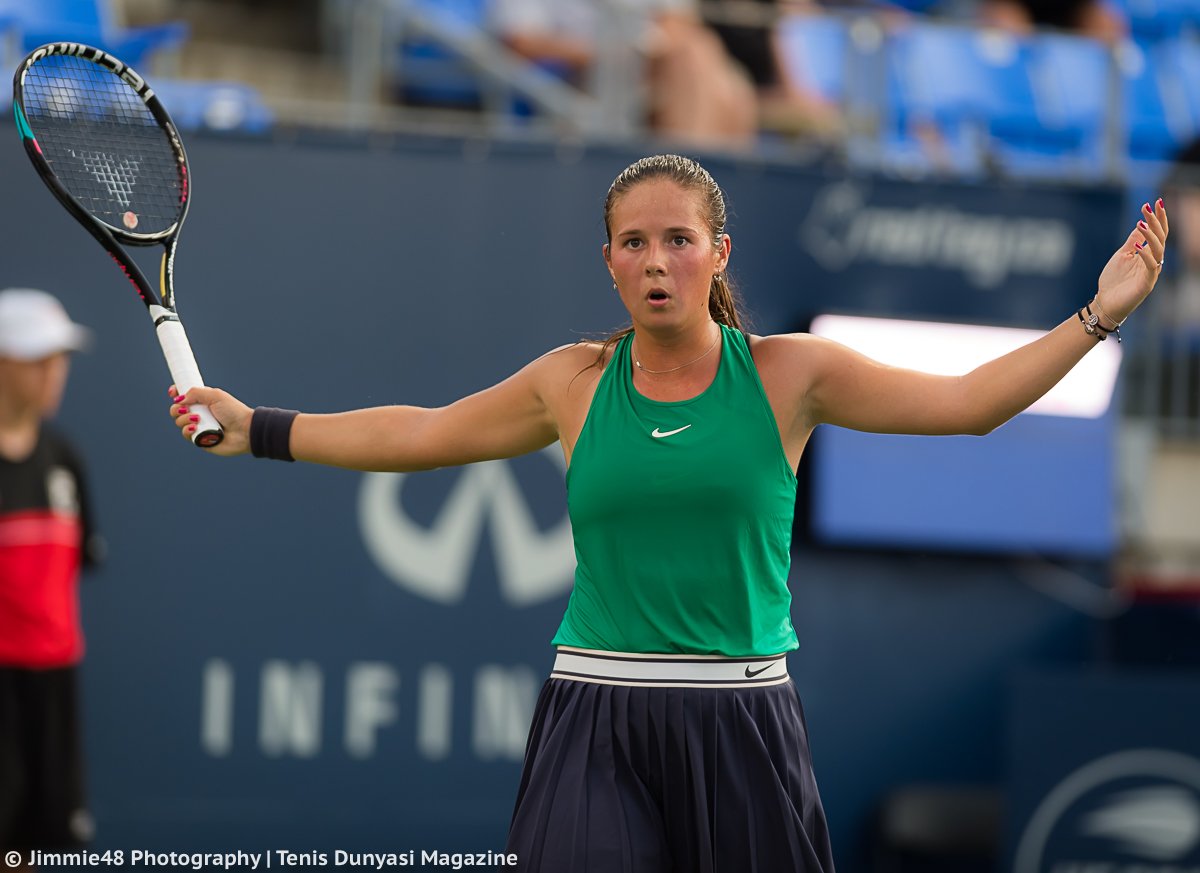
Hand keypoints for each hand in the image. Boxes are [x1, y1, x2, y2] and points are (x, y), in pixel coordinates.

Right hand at [168, 384, 251, 455]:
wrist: (245, 430)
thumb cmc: (234, 412)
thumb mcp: (215, 395)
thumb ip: (196, 392)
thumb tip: (179, 399)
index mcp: (203, 401)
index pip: (184, 396)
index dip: (176, 393)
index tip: (172, 392)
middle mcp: (199, 413)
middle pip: (176, 410)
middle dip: (176, 408)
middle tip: (185, 409)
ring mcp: (198, 426)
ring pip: (179, 422)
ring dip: (184, 419)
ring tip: (197, 419)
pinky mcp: (199, 439)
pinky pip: (185, 434)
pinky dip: (187, 430)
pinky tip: (196, 428)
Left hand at [1096, 198, 1168, 323]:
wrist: (1106, 303)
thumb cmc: (1114, 281)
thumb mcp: (1122, 255)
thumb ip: (1133, 241)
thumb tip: (1141, 223)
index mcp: (1148, 254)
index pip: (1158, 233)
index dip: (1158, 218)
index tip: (1154, 202)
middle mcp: (1154, 261)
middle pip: (1160, 238)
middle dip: (1156, 221)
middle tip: (1149, 206)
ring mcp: (1151, 273)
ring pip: (1158, 250)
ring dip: (1150, 235)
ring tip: (1141, 222)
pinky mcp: (1147, 284)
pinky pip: (1151, 267)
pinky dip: (1146, 256)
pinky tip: (1139, 247)